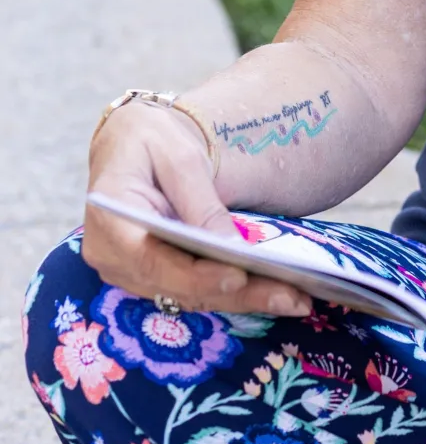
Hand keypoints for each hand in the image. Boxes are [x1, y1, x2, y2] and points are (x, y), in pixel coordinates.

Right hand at [83, 102, 311, 317]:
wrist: (129, 144)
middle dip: (238, 295)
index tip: (238, 276)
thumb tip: (230, 248)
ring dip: (244, 301)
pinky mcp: (151, 278)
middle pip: (179, 287)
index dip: (196, 275)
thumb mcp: (179, 157)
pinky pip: (193, 292)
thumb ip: (201, 203)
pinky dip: (233, 294)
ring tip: (297, 300)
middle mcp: (111, 258)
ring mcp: (128, 273)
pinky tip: (276, 294)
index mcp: (110, 220)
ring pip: (190, 297)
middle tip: (292, 298)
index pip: (153, 259)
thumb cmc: (152, 141)